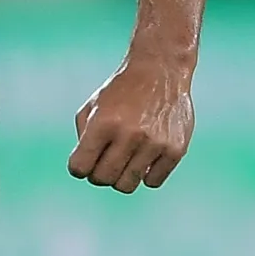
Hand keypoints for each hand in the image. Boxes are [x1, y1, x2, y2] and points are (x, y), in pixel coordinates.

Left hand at [69, 56, 193, 192]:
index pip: (79, 168)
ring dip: (122, 176)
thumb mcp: (92, 107)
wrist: (160, 70)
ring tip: (125, 159)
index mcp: (103, 123)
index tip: (85, 160)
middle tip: (105, 160)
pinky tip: (146, 157)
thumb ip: (83, 139)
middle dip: (98, 174)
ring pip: (127, 185)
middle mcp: (129, 135)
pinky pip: (152, 182)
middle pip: (103, 179)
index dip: (79, 167)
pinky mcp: (175, 149)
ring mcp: (155, 143)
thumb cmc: (121, 92)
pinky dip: (146, 174)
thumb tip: (86, 171)